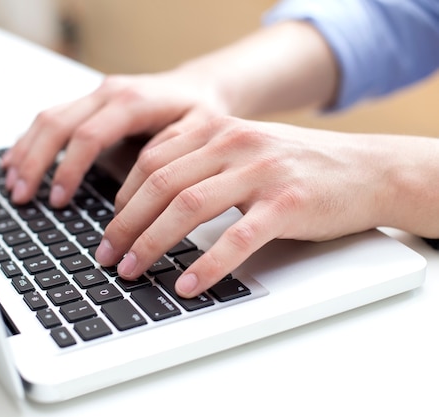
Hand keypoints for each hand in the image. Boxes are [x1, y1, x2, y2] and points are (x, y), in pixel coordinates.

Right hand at [1, 69, 229, 206]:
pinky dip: (30, 140)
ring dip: (26, 152)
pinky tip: (15, 160)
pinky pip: (51, 118)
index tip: (57, 200)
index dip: (68, 169)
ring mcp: (95, 95)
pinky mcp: (88, 103)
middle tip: (21, 197)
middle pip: (56, 123)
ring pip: (47, 118)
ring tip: (12, 184)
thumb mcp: (198, 131)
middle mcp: (107, 92)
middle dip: (34, 162)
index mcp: (132, 100)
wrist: (197, 88)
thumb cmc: (199, 112)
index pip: (88, 135)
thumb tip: (138, 182)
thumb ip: (168, 151)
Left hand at [94, 116, 398, 297]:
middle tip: (109, 255)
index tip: (110, 228)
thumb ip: (200, 162)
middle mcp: (233, 142)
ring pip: (188, 206)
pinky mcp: (286, 203)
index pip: (151, 160)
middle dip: (126, 224)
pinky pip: (236, 237)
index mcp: (217, 128)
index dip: (122, 197)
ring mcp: (260, 171)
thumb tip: (148, 200)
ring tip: (133, 271)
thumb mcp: (243, 150)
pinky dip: (207, 264)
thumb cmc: (296, 166)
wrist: (365, 169)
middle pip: (160, 183)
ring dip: (152, 243)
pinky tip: (188, 285)